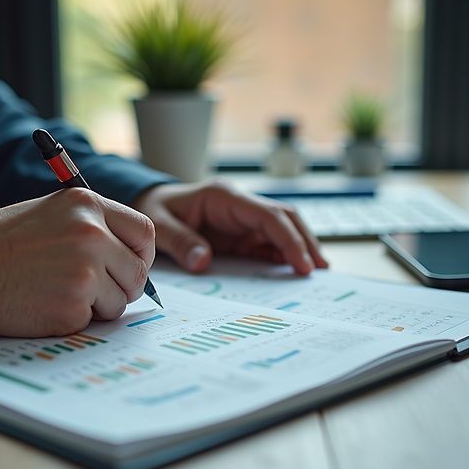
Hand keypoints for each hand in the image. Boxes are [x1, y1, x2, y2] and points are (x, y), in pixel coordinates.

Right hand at [0, 188, 154, 336]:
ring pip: (119, 300)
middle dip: (123, 286)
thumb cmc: (2, 242)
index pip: (145, 232)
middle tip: (98, 289)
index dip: (141, 254)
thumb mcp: (52, 213)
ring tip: (59, 291)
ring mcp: (84, 273)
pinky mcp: (72, 307)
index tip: (130, 265)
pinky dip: (73, 319)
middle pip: (137, 272)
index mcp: (87, 205)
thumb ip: (93, 226)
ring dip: (97, 305)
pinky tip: (45, 303)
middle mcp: (92, 235)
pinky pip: (91, 320)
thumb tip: (131, 255)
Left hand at [131, 178, 327, 274]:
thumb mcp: (159, 226)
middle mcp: (239, 205)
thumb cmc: (155, 209)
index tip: (302, 263)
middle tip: (319, 270)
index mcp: (224, 197)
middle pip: (284, 218)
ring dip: (300, 248)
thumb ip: (180, 242)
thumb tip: (204, 261)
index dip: (289, 239)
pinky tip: (296, 270)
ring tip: (316, 272)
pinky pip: (268, 243)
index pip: (268, 215)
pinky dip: (284, 255)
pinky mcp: (241, 234)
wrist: (149, 204)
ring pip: (282, 230)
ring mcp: (242, 219)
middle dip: (304, 242)